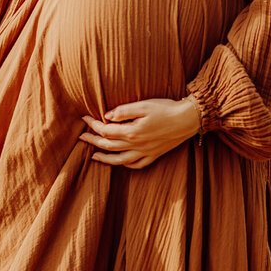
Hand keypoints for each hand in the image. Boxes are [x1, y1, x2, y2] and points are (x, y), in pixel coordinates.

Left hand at [79, 96, 200, 168]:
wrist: (188, 120)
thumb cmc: (166, 109)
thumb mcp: (143, 105)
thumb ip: (124, 111)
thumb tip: (107, 116)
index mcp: (132, 132)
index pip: (105, 130)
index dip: (93, 124)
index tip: (85, 118)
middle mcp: (136, 145)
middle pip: (108, 146)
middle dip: (93, 141)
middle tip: (81, 137)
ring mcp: (145, 152)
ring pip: (119, 160)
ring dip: (105, 158)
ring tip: (94, 155)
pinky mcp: (154, 155)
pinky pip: (136, 165)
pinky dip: (125, 164)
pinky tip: (119, 161)